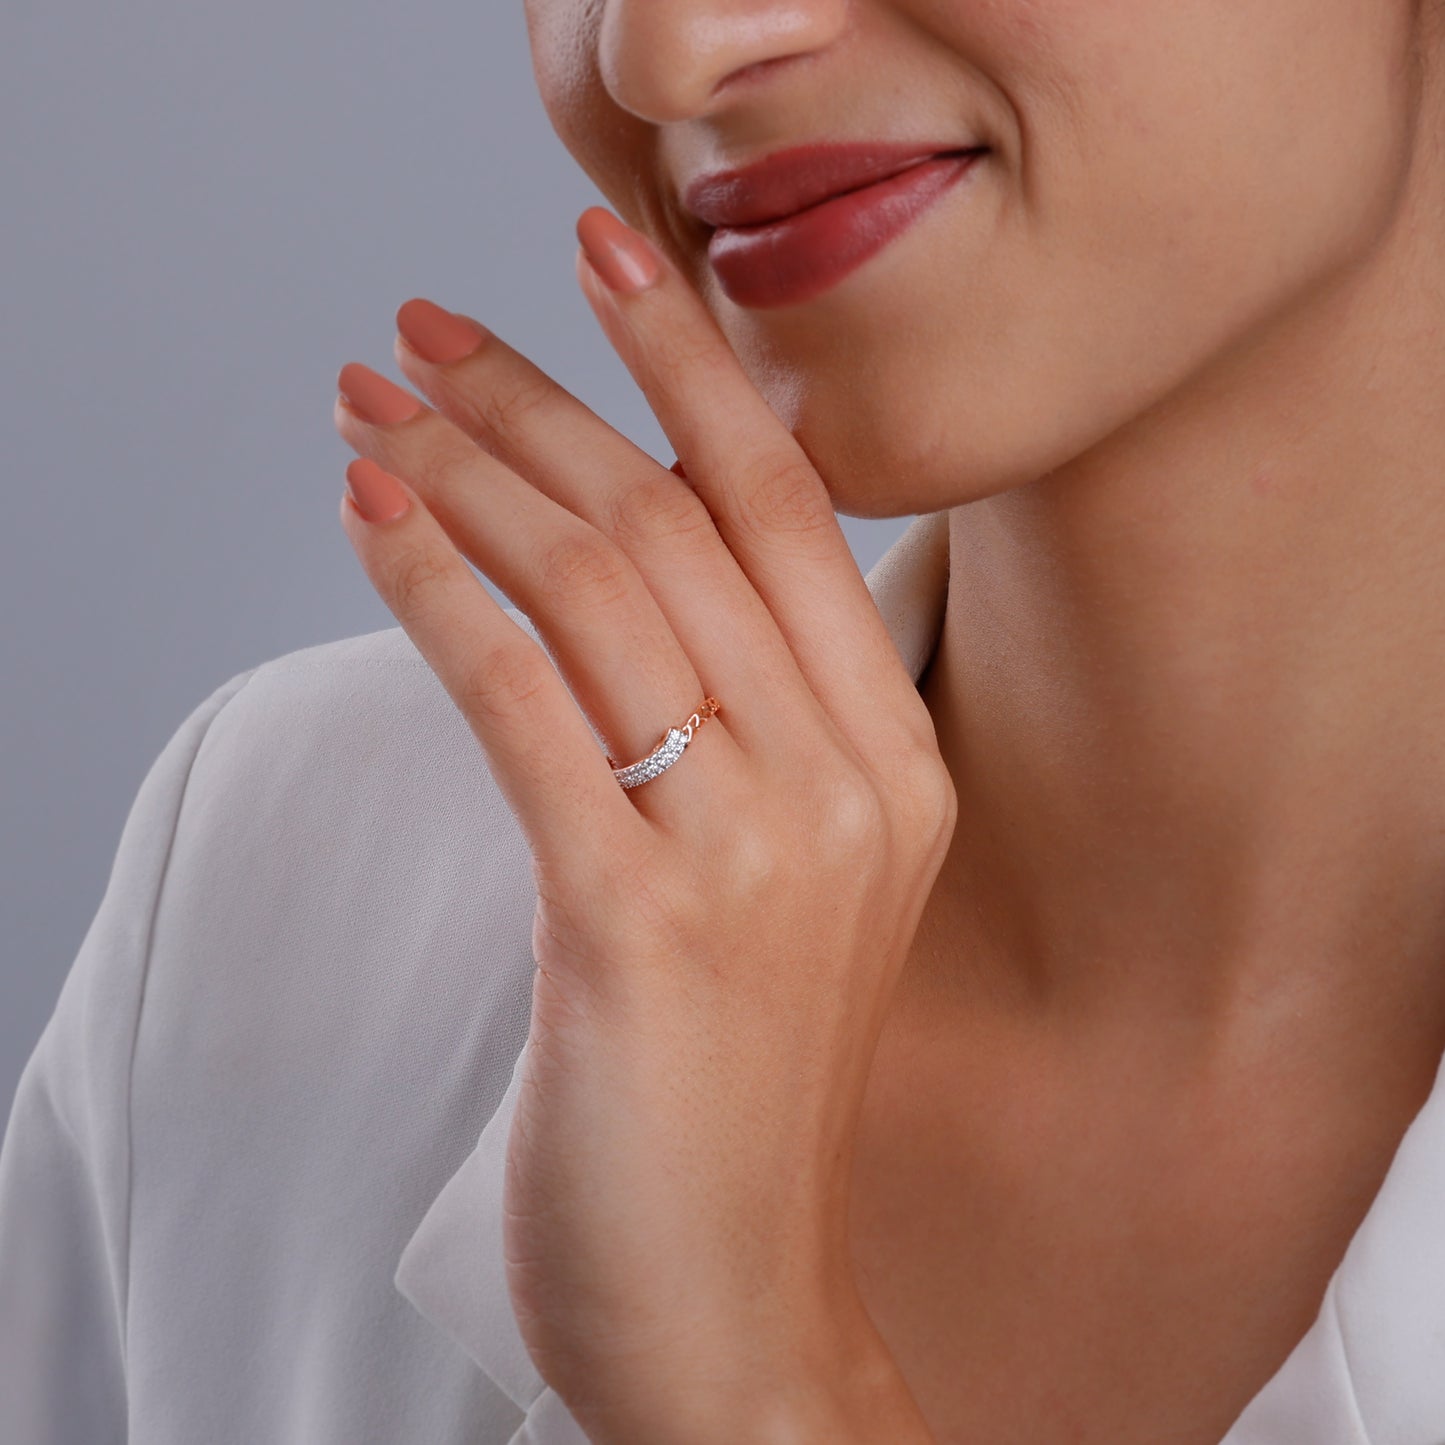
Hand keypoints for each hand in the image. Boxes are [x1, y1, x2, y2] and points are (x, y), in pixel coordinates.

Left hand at [331, 207, 954, 1441]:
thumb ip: (752, 725)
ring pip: (596, 590)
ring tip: (373, 412)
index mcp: (896, 761)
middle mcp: (846, 784)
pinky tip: (369, 523)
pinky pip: (522, 703)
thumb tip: (635, 569)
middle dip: (538, 403)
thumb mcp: (787, 877)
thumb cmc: (741, 1082)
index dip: (692, 362)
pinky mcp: (639, 923)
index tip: (608, 254)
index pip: (789, 506)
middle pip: (676, 524)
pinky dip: (433, 593)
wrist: (738, 1295)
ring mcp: (755, 852)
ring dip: (466, 477)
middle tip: (426, 337)